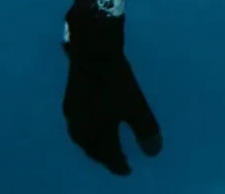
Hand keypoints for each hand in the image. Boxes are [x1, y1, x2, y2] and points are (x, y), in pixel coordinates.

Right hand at [62, 10, 161, 174]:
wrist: (92, 53)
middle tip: (117, 162)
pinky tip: (92, 125)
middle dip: (105, 158)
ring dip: (94, 147)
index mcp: (96, 132)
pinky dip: (87, 133)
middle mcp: (81, 128)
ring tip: (104, 148)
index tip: (128, 170)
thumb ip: (145, 130)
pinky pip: (78, 126)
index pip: (109, 156)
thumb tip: (154, 152)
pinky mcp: (70, 101)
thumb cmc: (116, 81)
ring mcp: (73, 115)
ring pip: (83, 139)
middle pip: (93, 150)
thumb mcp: (136, 106)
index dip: (119, 164)